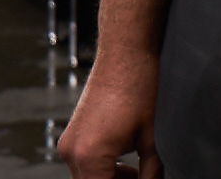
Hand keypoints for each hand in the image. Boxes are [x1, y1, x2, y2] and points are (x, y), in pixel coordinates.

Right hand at [58, 48, 163, 178]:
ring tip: (138, 170)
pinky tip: (125, 158)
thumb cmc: (139, 89)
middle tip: (142, 177)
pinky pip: (84, 164)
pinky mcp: (72, 136)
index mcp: (90, 157)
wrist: (125, 53)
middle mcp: (72, 153)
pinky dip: (102, 168)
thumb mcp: (152, 138)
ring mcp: (68, 144)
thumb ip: (151, 173)